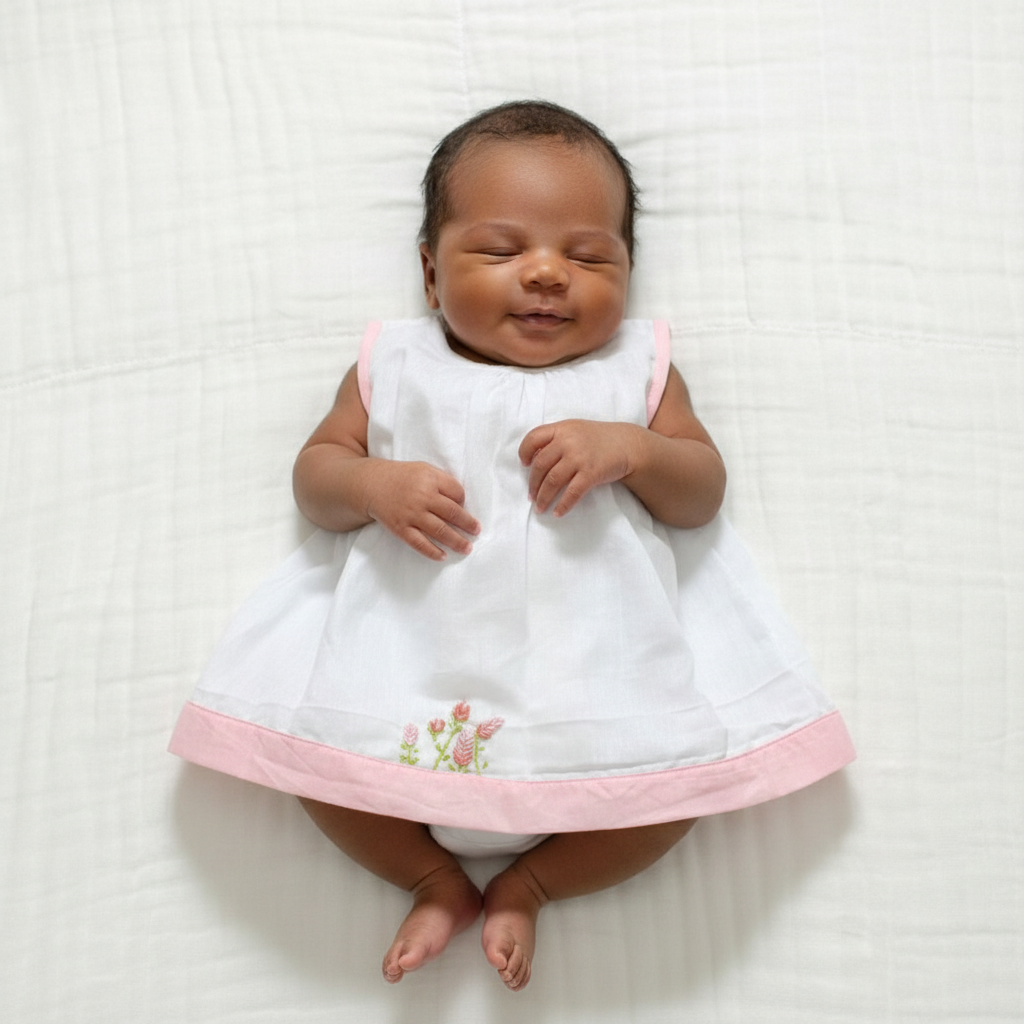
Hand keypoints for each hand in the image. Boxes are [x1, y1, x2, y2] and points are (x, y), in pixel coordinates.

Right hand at [364, 461, 480, 560]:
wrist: (371, 484)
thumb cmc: (402, 477)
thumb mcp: (424, 470)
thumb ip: (442, 482)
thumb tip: (461, 502)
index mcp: (430, 478)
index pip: (456, 492)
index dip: (464, 501)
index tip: (465, 509)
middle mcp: (422, 496)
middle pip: (452, 513)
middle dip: (468, 524)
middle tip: (477, 532)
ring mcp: (411, 513)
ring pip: (439, 530)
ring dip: (456, 541)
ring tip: (467, 548)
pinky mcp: (400, 528)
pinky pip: (419, 543)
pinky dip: (432, 551)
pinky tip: (443, 556)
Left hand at [518, 420, 638, 516]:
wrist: (628, 444)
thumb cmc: (599, 439)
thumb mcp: (576, 430)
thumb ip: (556, 439)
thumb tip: (533, 459)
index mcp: (562, 429)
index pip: (533, 438)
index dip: (524, 452)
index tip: (524, 465)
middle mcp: (568, 441)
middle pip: (540, 465)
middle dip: (533, 483)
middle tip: (531, 496)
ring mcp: (579, 457)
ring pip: (552, 481)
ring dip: (543, 497)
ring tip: (539, 507)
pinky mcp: (591, 473)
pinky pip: (572, 493)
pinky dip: (563, 505)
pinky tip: (558, 512)